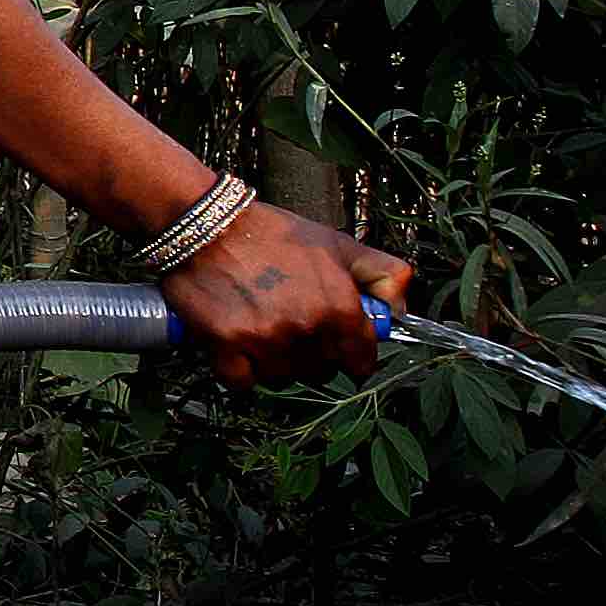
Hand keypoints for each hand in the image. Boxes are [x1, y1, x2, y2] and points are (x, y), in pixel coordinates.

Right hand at [164, 200, 410, 382]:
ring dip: (275, 362)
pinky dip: (241, 370)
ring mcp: (265, 340)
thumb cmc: (271, 233)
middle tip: (293, 326)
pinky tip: (238, 345)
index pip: (361, 360)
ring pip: (282, 377)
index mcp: (339, 306)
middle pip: (320, 371)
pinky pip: (243, 382)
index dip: (352, 355)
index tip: (341, 349)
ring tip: (263, 330)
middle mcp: (306, 328)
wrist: (206, 224)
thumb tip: (399, 310)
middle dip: (311, 355)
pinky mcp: (226, 346)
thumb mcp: (338, 244)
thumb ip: (383, 273)